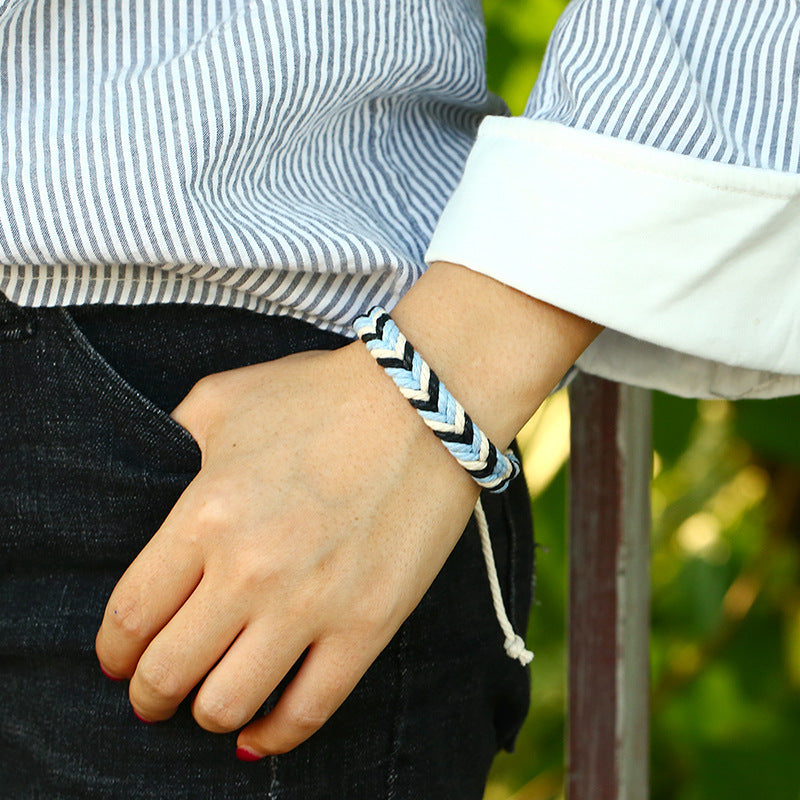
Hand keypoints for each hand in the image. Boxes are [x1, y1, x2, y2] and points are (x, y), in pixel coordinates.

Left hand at [95, 341, 478, 756]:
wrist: (423, 403)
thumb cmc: (320, 395)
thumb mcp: (222, 398)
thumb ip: (170, 441)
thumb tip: (147, 487)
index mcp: (203, 514)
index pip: (130, 616)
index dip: (113, 651)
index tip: (117, 658)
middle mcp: (248, 570)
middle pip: (166, 671)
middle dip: (147, 694)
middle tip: (151, 692)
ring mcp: (311, 604)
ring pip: (226, 705)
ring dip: (203, 715)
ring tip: (206, 703)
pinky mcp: (367, 625)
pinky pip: (308, 711)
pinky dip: (274, 737)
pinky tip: (259, 733)